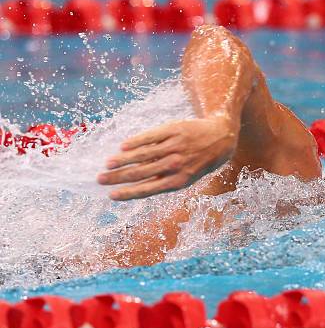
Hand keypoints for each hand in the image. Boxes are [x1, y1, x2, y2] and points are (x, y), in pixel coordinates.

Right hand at [97, 117, 237, 199]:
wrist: (220, 139)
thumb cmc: (198, 162)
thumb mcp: (186, 177)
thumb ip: (164, 181)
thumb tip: (135, 184)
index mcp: (178, 181)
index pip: (147, 189)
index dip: (128, 193)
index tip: (112, 195)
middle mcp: (175, 165)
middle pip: (140, 172)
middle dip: (118, 177)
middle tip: (100, 179)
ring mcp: (174, 147)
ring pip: (142, 155)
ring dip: (122, 160)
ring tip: (108, 164)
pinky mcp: (173, 131)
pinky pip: (150, 137)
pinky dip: (136, 142)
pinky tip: (123, 146)